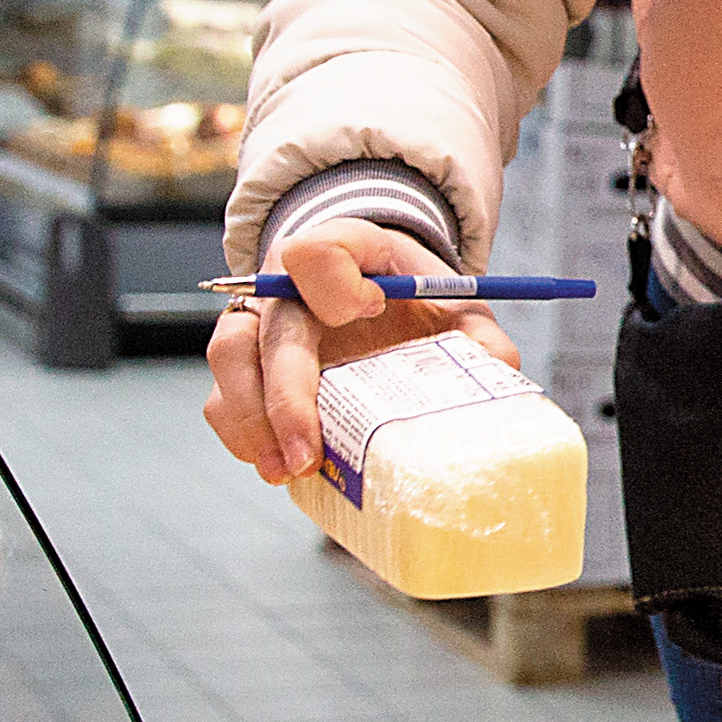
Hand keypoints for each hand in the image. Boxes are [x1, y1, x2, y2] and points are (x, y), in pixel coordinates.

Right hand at [202, 221, 519, 488]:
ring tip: (284, 472)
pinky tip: (274, 466)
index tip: (374, 310)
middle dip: (283, 396)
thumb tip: (498, 366)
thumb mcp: (459, 306)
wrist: (384, 294)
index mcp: (344, 249)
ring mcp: (260, 321)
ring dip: (251, 422)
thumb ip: (480, 335)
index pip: (315, 253)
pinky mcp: (246, 362)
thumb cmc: (419, 301)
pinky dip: (243, 433)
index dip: (336, 284)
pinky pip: (223, 395)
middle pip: (267, 327)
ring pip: (230, 361)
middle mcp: (287, 282)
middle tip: (308, 453)